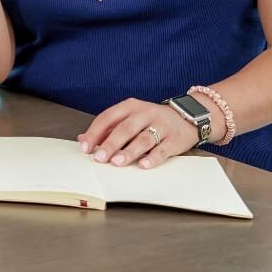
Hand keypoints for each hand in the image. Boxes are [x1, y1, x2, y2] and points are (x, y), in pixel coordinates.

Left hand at [77, 98, 199, 169]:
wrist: (188, 116)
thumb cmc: (151, 120)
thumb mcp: (129, 118)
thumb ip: (108, 129)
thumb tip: (83, 140)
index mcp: (129, 106)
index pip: (107, 118)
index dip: (94, 133)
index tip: (85, 148)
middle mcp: (145, 113)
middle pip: (124, 129)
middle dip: (110, 144)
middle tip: (99, 157)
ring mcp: (161, 125)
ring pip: (143, 139)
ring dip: (129, 151)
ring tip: (117, 162)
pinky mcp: (174, 139)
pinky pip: (162, 149)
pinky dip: (153, 157)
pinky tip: (144, 164)